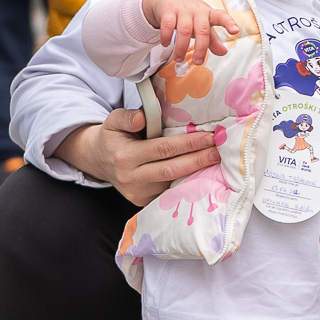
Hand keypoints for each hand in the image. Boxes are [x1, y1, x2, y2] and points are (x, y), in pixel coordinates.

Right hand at [63, 107, 219, 206]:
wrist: (99, 161)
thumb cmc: (113, 137)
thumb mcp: (112, 121)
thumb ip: (126, 117)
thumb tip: (141, 117)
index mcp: (125, 157)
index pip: (163, 149)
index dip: (188, 143)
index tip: (210, 136)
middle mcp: (131, 178)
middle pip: (172, 170)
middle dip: (198, 160)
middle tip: (220, 150)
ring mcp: (138, 194)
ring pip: (173, 184)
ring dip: (196, 173)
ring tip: (217, 161)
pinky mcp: (144, 202)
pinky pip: (169, 194)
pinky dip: (188, 185)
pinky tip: (205, 175)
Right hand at [141, 0, 234, 65]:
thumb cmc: (190, 14)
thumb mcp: (203, 24)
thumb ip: (213, 39)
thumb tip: (223, 52)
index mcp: (209, 13)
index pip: (221, 16)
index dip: (229, 23)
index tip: (235, 31)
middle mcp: (197, 10)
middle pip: (202, 30)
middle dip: (200, 49)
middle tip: (198, 62)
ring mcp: (183, 10)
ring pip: (184, 30)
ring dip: (181, 48)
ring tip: (179, 59)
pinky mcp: (168, 10)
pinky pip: (168, 25)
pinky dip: (166, 37)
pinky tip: (166, 44)